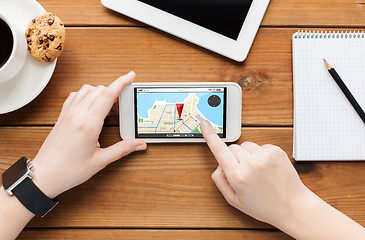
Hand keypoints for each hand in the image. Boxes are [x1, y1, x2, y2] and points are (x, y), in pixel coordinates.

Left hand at [31, 72, 146, 198]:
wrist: (45, 175)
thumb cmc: (69, 170)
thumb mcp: (101, 161)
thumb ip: (122, 149)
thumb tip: (139, 144)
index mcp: (88, 124)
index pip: (108, 95)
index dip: (121, 83)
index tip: (130, 76)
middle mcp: (77, 114)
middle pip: (99, 90)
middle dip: (114, 92)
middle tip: (122, 106)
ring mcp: (68, 113)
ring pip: (87, 89)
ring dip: (100, 92)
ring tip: (108, 107)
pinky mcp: (62, 116)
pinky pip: (75, 95)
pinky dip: (87, 95)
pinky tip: (91, 106)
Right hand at [200, 120, 309, 226]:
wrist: (293, 206)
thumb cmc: (264, 206)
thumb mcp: (234, 200)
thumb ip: (220, 180)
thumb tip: (218, 163)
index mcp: (238, 176)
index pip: (219, 150)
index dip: (210, 136)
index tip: (204, 124)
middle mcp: (250, 163)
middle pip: (232, 148)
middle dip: (233, 157)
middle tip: (243, 173)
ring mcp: (264, 156)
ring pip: (246, 146)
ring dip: (247, 155)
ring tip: (258, 172)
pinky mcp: (276, 151)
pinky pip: (260, 146)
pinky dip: (260, 155)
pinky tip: (267, 169)